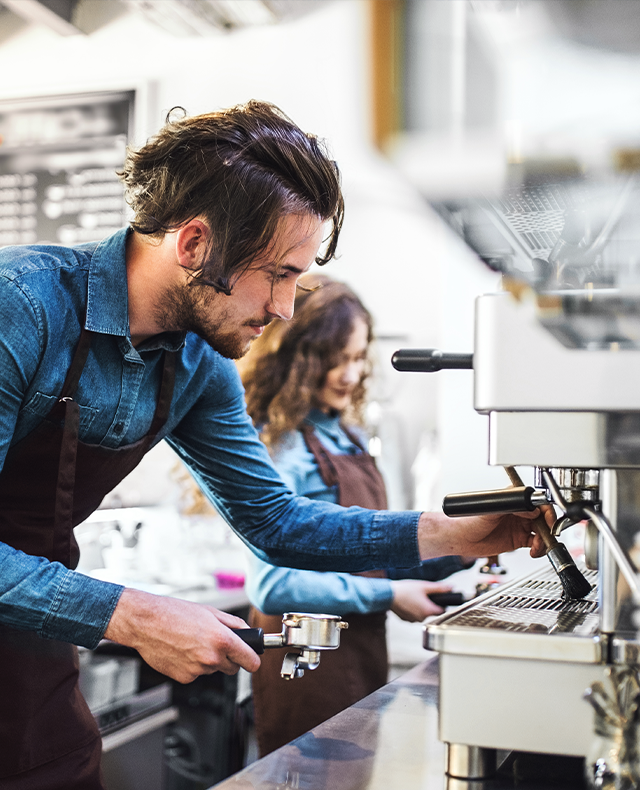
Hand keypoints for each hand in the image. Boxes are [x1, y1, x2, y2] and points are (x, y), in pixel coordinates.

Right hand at [104, 589, 260, 682]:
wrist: (146, 623)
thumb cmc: (175, 614)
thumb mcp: (210, 612)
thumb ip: (234, 624)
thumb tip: (248, 632)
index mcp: (222, 640)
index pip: (251, 662)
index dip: (253, 659)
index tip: (252, 658)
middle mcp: (211, 658)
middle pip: (233, 668)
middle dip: (230, 658)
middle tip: (217, 644)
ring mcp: (197, 670)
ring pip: (213, 669)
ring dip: (209, 660)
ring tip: (194, 642)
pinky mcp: (184, 678)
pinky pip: (197, 674)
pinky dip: (193, 665)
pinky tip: (183, 651)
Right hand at [390, 580, 452, 621]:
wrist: (387, 594)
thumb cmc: (405, 589)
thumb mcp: (424, 586)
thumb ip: (439, 588)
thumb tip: (451, 587)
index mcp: (428, 610)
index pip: (442, 610)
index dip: (441, 603)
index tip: (437, 597)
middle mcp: (421, 618)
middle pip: (431, 612)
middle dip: (428, 604)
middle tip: (422, 594)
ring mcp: (412, 620)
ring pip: (421, 614)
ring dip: (420, 607)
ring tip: (413, 597)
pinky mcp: (405, 619)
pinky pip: (412, 615)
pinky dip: (411, 610)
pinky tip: (407, 601)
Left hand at [417, 508, 551, 560]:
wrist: (459, 538)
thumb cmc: (468, 519)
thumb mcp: (491, 511)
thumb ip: (512, 508)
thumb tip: (533, 511)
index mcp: (513, 499)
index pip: (537, 502)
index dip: (546, 512)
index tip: (548, 521)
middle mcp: (518, 511)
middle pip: (543, 517)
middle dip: (548, 528)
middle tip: (547, 537)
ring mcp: (519, 525)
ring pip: (542, 531)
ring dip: (544, 540)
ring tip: (537, 547)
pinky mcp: (518, 539)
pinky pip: (536, 543)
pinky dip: (539, 548)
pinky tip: (534, 551)